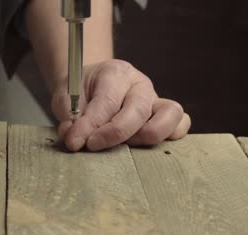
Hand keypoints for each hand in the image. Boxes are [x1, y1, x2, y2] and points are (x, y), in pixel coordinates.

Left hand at [52, 59, 190, 151]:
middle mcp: (140, 85)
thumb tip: (74, 138)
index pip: (107, 101)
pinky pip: (181, 124)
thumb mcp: (66, 97)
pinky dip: (170, 136)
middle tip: (93, 145)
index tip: (75, 141)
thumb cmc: (82, 91)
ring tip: (126, 147)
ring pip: (171, 115)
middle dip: (115, 133)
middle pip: (138, 109)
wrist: (94, 84)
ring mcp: (156, 100)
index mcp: (116, 73)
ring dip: (149, 135)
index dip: (91, 124)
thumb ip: (69, 116)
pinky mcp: (166, 116)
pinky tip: (146, 146)